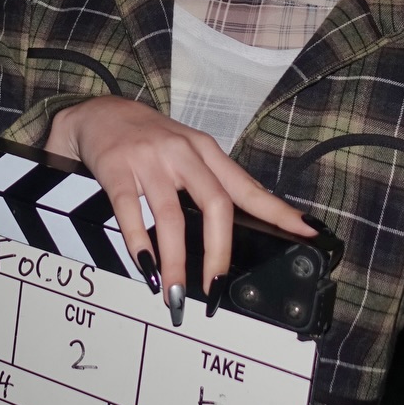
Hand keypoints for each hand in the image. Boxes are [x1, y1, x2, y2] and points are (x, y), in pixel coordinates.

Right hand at [46, 97, 313, 317]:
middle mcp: (183, 153)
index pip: (248, 187)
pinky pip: (130, 212)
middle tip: (214, 287)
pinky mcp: (117, 169)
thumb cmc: (147, 140)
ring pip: (172, 217)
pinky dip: (139, 244)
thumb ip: (210, 184)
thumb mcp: (186, 152)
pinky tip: (145, 267)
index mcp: (206, 151)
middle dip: (219, 252)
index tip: (304, 233)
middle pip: (215, 205)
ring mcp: (150, 160)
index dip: (278, 212)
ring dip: (176, 261)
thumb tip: (236, 233)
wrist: (98, 113)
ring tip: (174, 292)